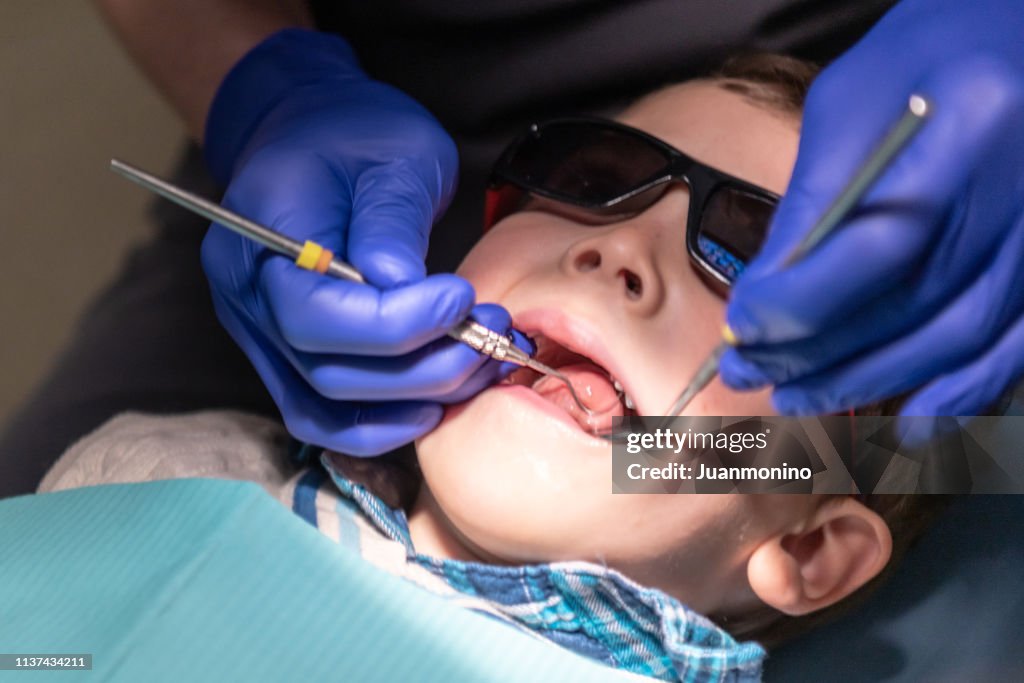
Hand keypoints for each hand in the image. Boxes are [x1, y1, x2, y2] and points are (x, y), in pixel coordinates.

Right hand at [201, 29, 521, 454]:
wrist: (310, 134)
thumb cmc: (354, 133)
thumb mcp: (392, 152)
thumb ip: (392, 221)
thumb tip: (403, 288)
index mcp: (258, 234)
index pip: (317, 315)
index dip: (398, 323)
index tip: (460, 298)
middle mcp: (246, 296)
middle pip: (327, 371)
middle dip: (424, 367)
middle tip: (490, 335)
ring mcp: (259, 332)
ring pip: (330, 404)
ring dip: (416, 399)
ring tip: (481, 362)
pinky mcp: (284, 355)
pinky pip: (322, 416)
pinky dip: (379, 424)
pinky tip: (434, 405)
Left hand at [719, 0, 1023, 417]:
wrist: (1017, 37)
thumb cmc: (924, 57)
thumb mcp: (851, 103)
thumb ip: (812, 200)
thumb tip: (764, 296)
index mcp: (973, 125)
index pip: (880, 243)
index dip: (801, 300)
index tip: (742, 327)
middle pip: (912, 302)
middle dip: (817, 351)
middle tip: (750, 371)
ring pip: (955, 337)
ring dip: (869, 380)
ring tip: (797, 396)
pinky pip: (1013, 347)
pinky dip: (961, 394)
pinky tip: (910, 427)